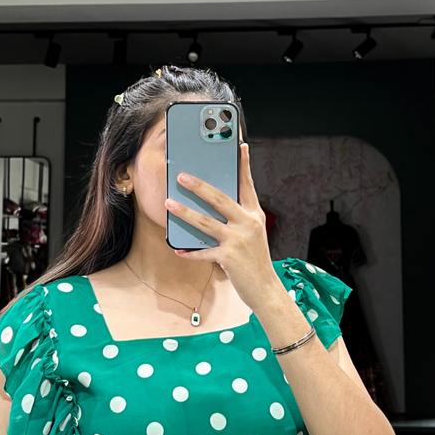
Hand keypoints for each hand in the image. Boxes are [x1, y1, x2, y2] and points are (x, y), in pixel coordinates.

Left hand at [164, 142, 275, 310]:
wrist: (265, 289)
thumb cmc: (255, 260)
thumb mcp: (253, 234)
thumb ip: (239, 219)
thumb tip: (214, 206)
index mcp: (255, 215)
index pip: (247, 185)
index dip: (243, 165)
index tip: (240, 146)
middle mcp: (247, 223)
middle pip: (219, 199)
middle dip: (199, 186)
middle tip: (181, 176)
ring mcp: (237, 240)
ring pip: (205, 222)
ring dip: (185, 212)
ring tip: (169, 204)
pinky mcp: (228, 257)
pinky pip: (203, 252)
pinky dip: (189, 252)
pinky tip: (177, 249)